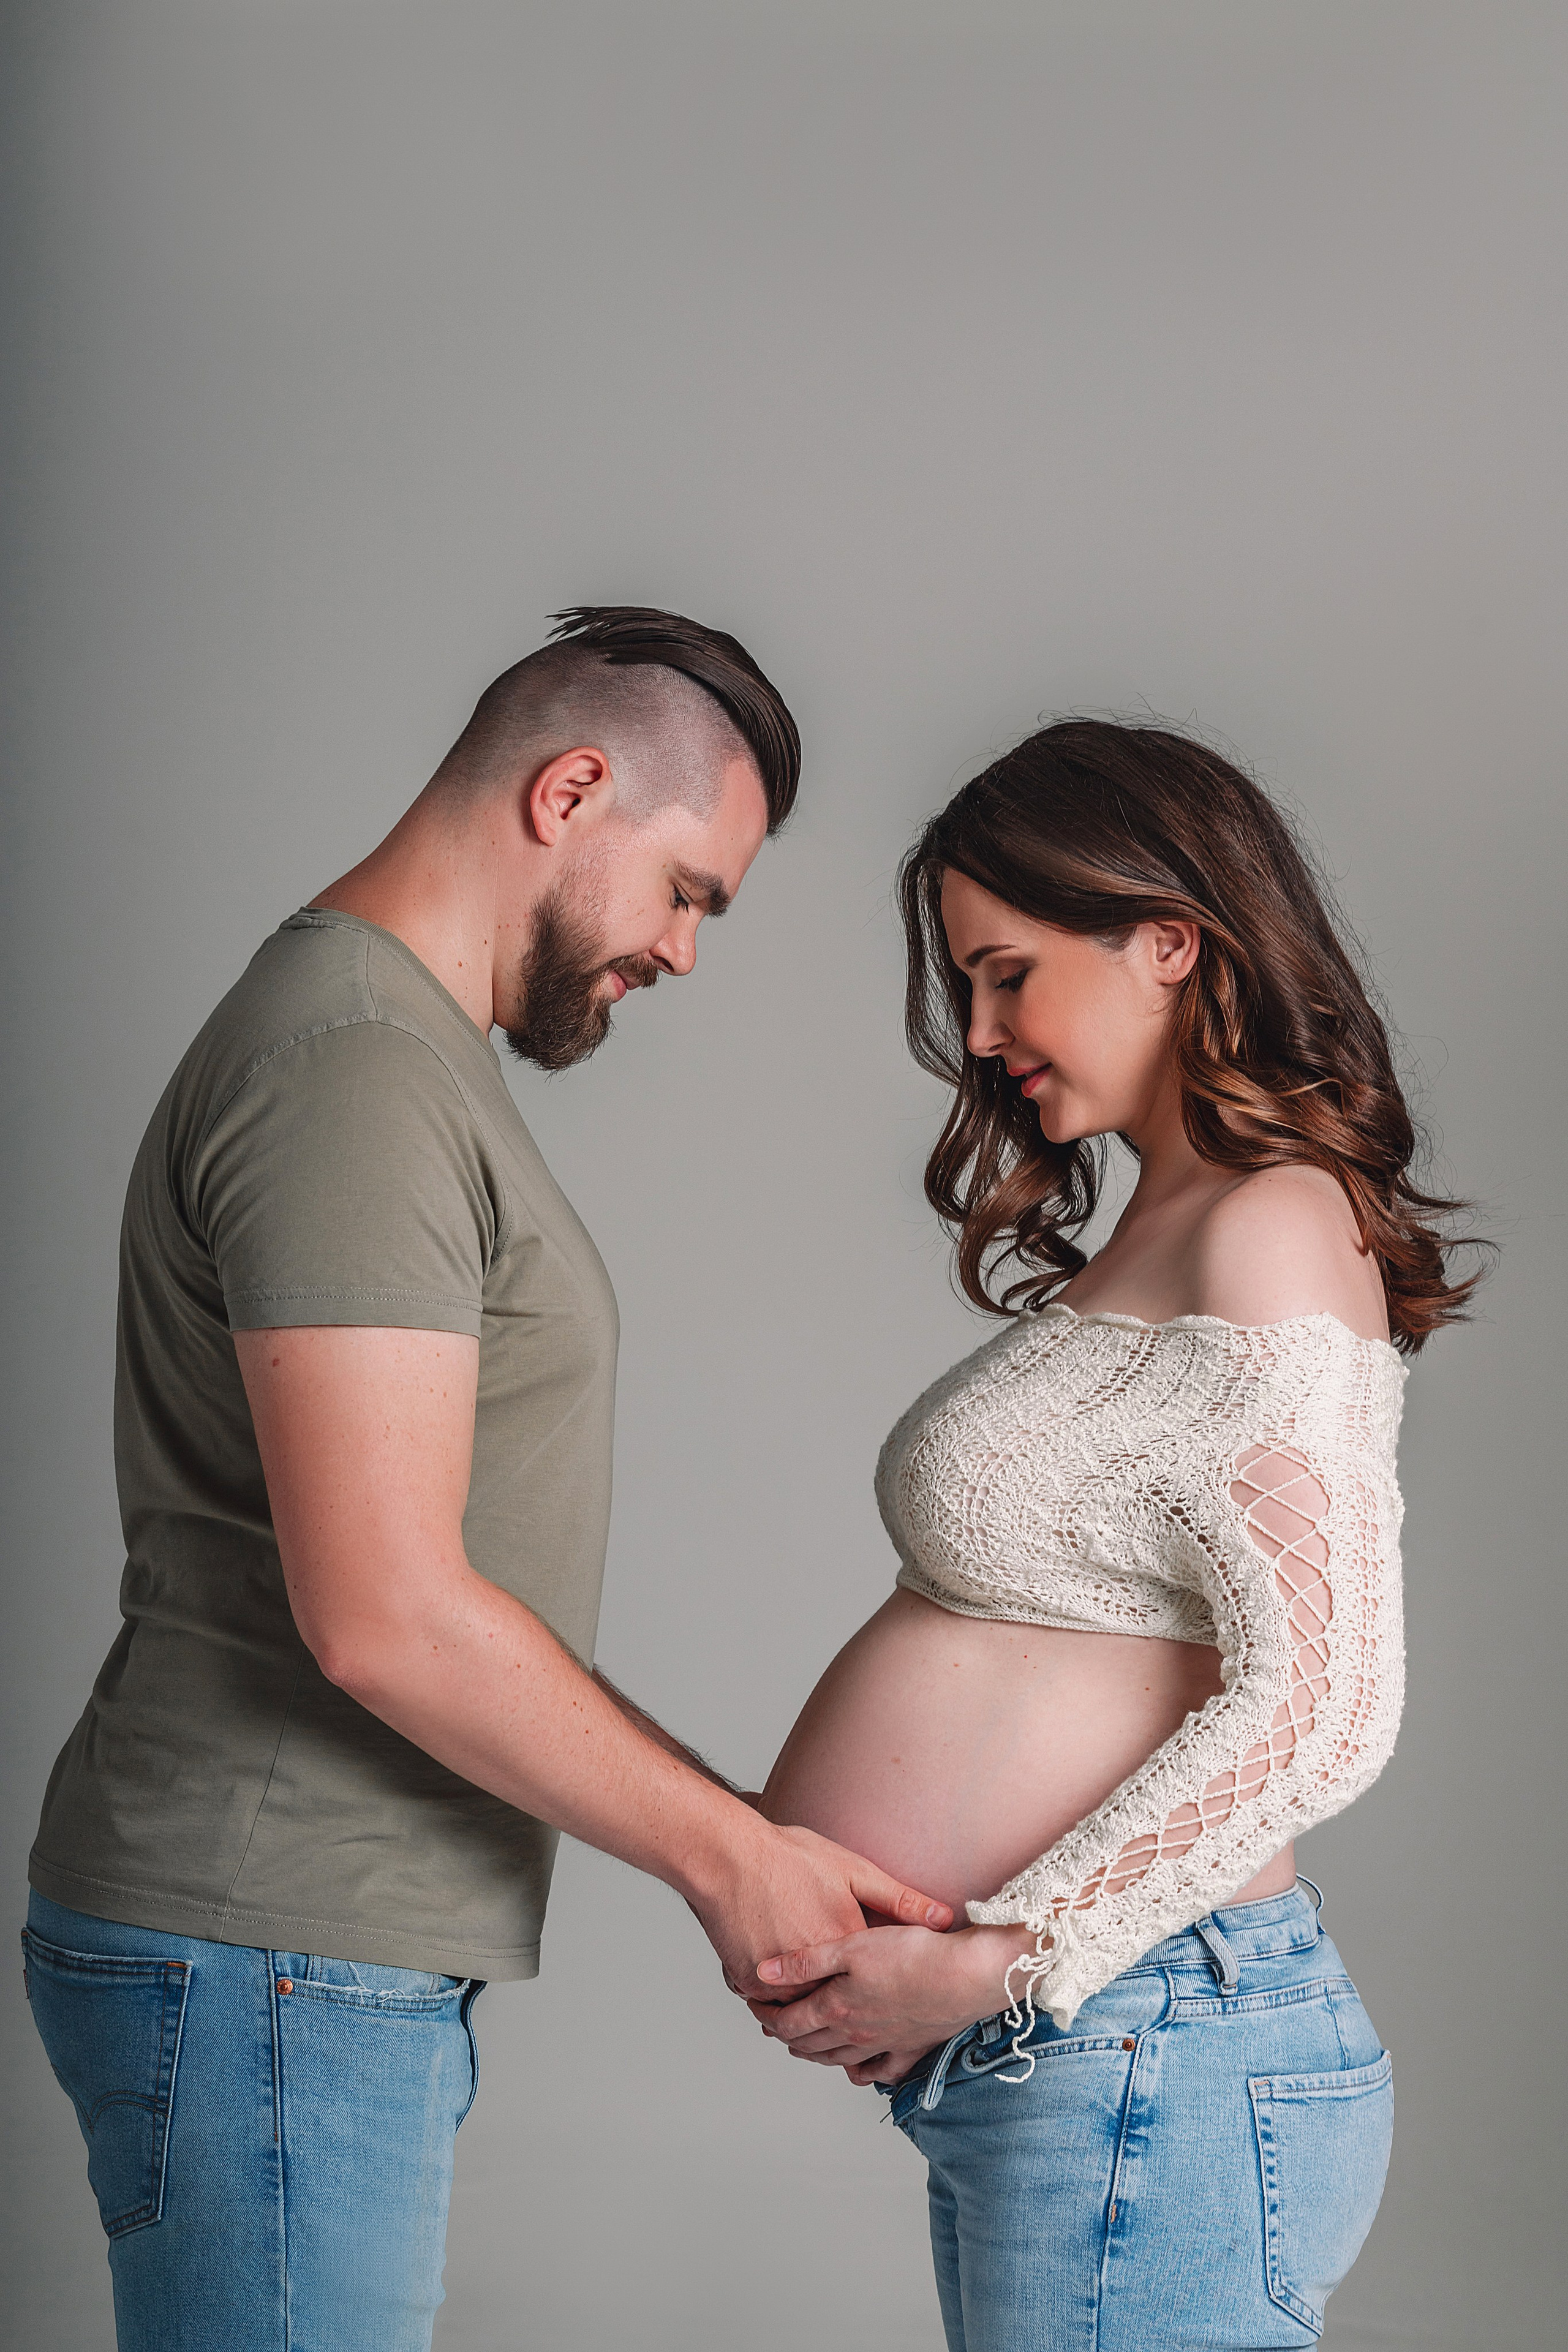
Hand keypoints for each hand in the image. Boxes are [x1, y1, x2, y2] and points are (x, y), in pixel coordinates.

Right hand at [692, 1820, 952, 2001]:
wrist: (727, 1855)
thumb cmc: (790, 1857)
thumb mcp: (852, 1870)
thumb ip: (899, 1899)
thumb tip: (944, 1918)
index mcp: (845, 1950)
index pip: (876, 1985)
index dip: (885, 1983)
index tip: (892, 1983)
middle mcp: (813, 1977)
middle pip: (838, 2007)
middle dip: (849, 2007)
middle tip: (860, 2006)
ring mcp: (778, 1986)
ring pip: (802, 2013)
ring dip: (810, 2009)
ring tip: (822, 2006)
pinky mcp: (748, 1983)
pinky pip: (769, 2003)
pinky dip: (776, 1999)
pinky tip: (784, 1987)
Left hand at [748, 1921, 1032, 2085]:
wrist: (966, 1976)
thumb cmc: (912, 1954)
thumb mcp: (852, 1946)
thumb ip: (806, 1962)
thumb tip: (763, 1973)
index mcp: (837, 2008)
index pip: (788, 2022)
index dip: (765, 2015)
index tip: (753, 2003)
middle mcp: (856, 2035)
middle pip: (809, 2044)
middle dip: (785, 2034)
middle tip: (771, 2021)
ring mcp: (885, 2045)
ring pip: (838, 2059)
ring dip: (815, 2053)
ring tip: (802, 2042)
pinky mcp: (912, 2048)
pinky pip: (880, 2072)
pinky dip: (861, 2074)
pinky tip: (855, 2071)